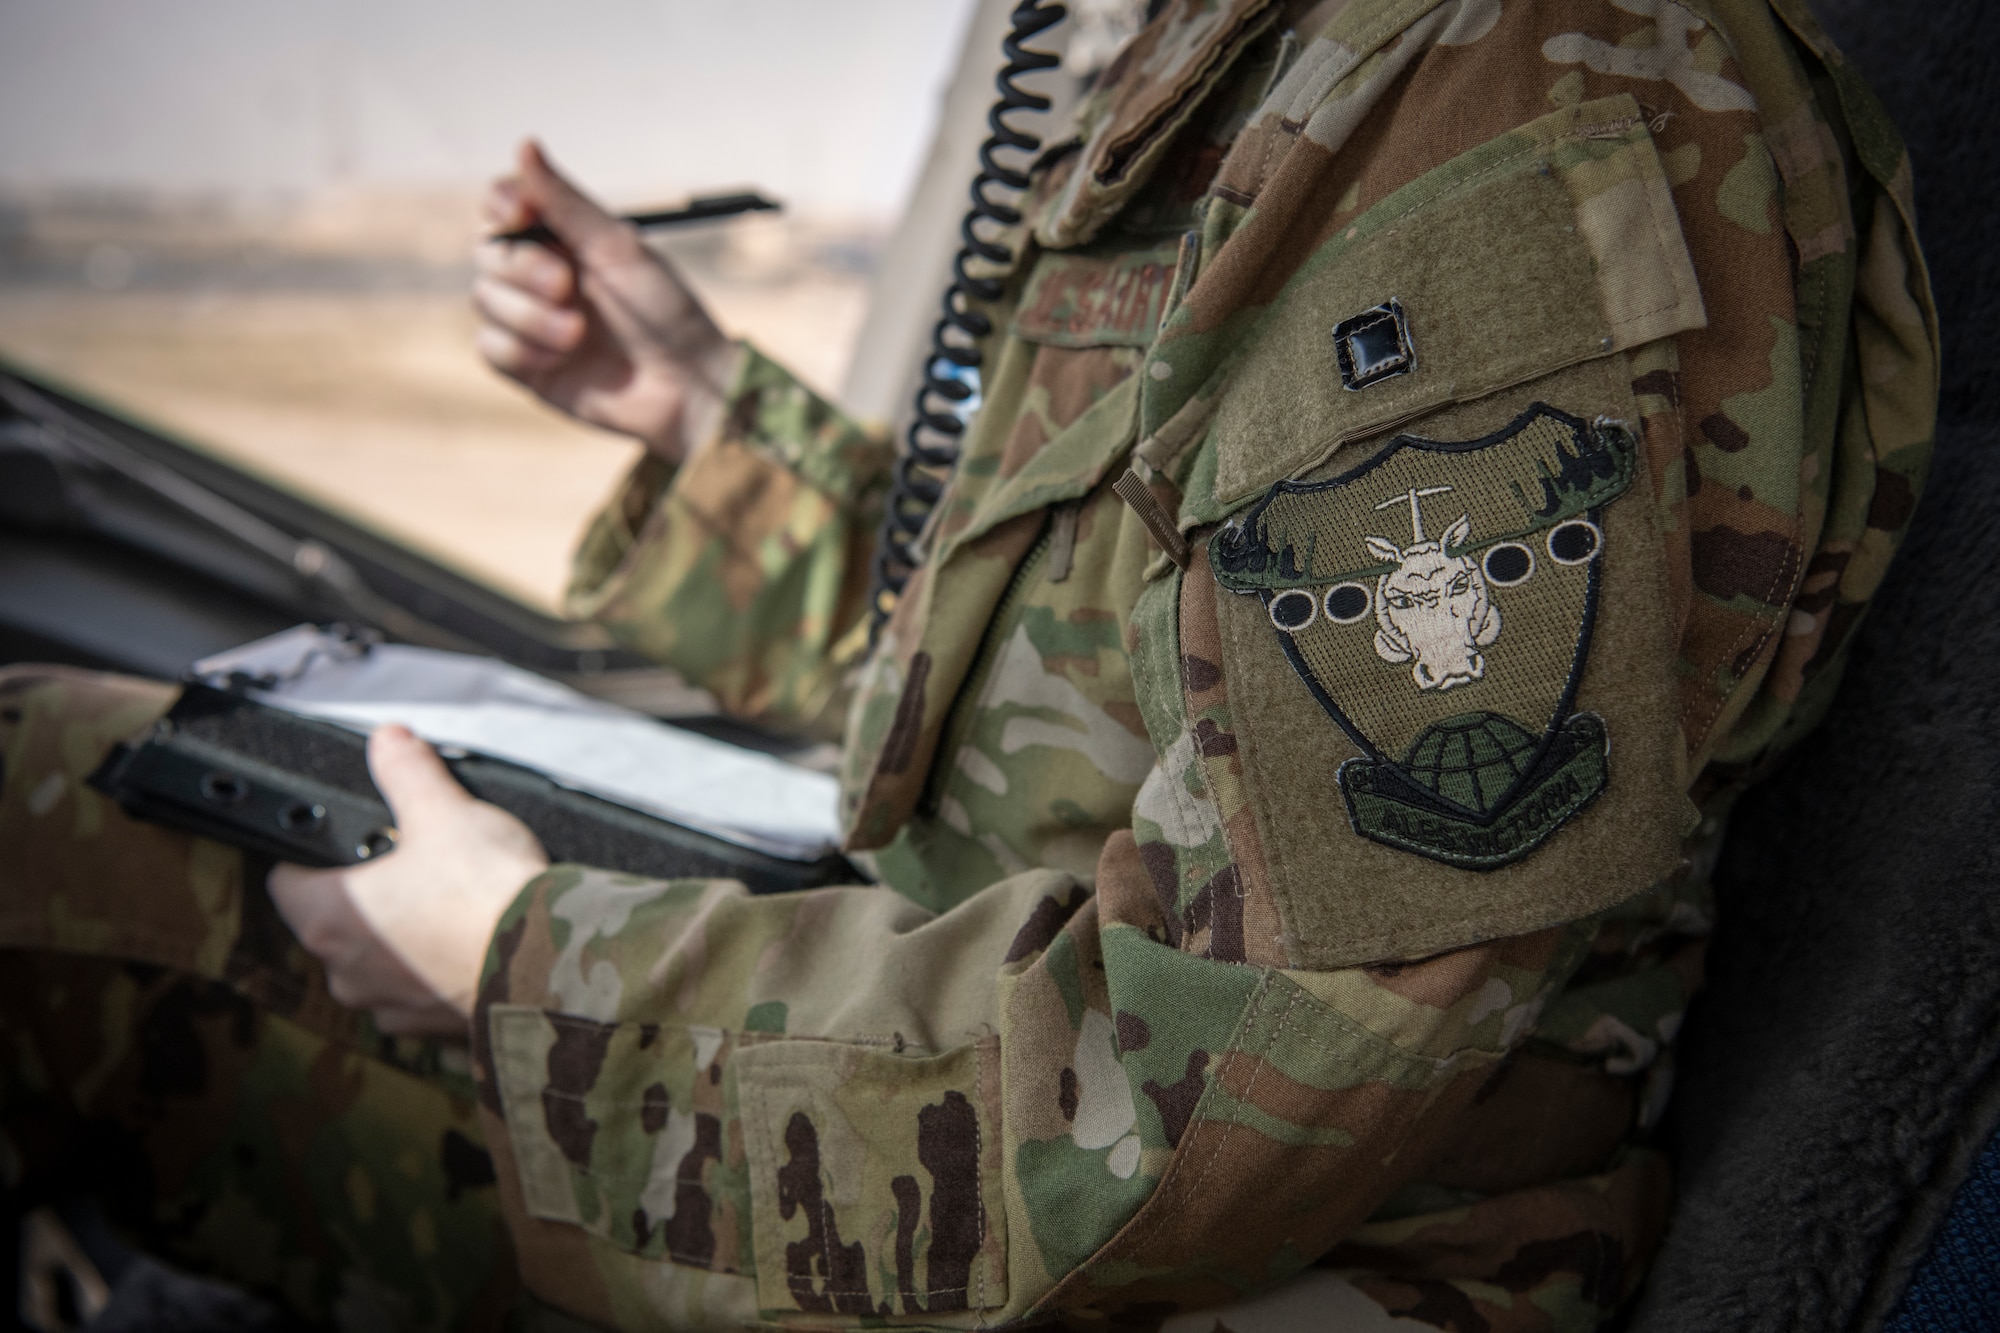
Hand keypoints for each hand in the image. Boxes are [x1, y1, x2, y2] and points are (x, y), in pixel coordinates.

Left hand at [268, 726, 549, 1035]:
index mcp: (330, 916)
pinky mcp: (430, 1030)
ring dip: (402, 942)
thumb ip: (407, 772)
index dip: (308, 858)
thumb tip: (388, 739)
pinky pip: (420, 996)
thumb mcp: (445, 811)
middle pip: (334, 925)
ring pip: (377, 965)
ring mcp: (387, 1006)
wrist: (549, 963)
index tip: (341, 846)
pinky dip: (437, 974)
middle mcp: (345, 971)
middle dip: (367, 899)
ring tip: (450, 909)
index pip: (286, 881)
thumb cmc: (486, 892)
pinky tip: (472, 947)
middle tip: (411, 869)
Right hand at [474, 139, 741, 461]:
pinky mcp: (527, 368)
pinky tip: (562, 359)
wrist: (687, 387)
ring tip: (578, 333)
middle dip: (523, 267)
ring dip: (530, 316)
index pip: (503, 206)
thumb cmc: (666, 313)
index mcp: (563, 239)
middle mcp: (541, 276)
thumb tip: (525, 144)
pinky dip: (523, 350)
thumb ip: (566, 202)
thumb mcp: (618, 248)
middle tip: (566, 285)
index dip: (502, 203)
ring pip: (485, 300)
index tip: (521, 210)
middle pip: (488, 252)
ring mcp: (530, 322)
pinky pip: (492, 348)